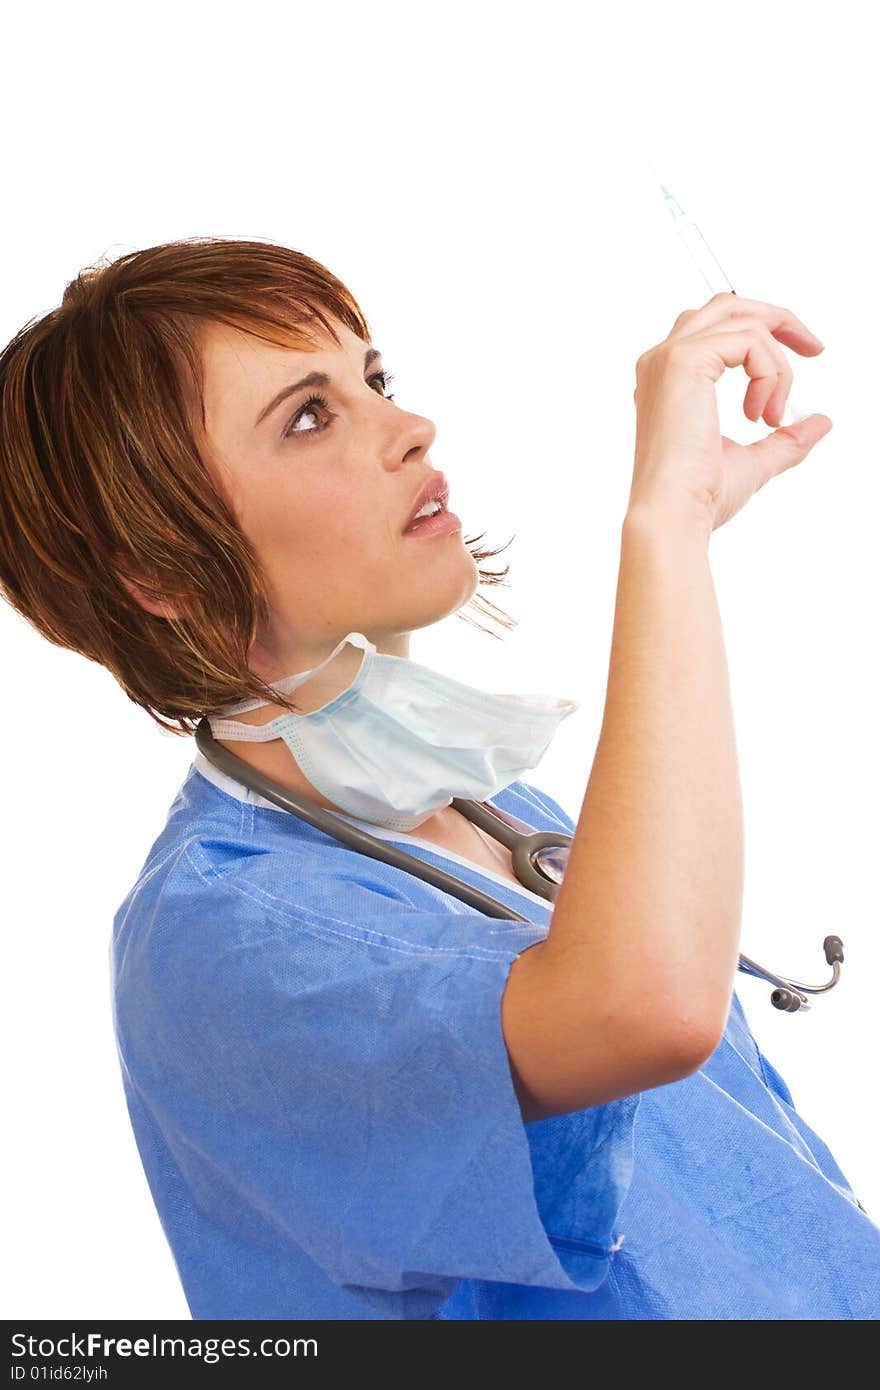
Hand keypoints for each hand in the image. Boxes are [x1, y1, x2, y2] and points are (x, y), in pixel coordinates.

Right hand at [628, 291, 832, 534]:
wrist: (674, 513)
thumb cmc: (698, 494)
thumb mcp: (754, 460)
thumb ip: (785, 439)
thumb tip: (819, 422)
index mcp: (669, 378)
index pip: (718, 328)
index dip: (766, 334)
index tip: (803, 357)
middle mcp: (662, 361)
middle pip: (728, 306)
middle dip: (778, 320)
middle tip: (813, 348)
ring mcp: (669, 357)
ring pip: (743, 320)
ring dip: (776, 365)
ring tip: (773, 414)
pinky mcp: (684, 361)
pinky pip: (749, 340)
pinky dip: (771, 373)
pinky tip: (762, 414)